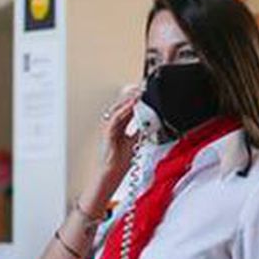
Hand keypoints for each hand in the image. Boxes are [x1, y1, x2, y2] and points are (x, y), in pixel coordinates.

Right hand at [82, 84, 142, 216]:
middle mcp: (112, 124)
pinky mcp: (108, 133)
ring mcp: (108, 127)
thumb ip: (140, 130)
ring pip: (119, 108)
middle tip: (144, 85)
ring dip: (130, 99)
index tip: (146, 89)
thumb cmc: (120, 161)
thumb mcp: (135, 141)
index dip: (136, 97)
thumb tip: (150, 122)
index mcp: (118, 125)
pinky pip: (116, 118)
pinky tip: (133, 104)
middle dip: (133, 94)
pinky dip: (125, 110)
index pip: (128, 106)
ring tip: (140, 91)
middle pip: (122, 104)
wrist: (113, 173)